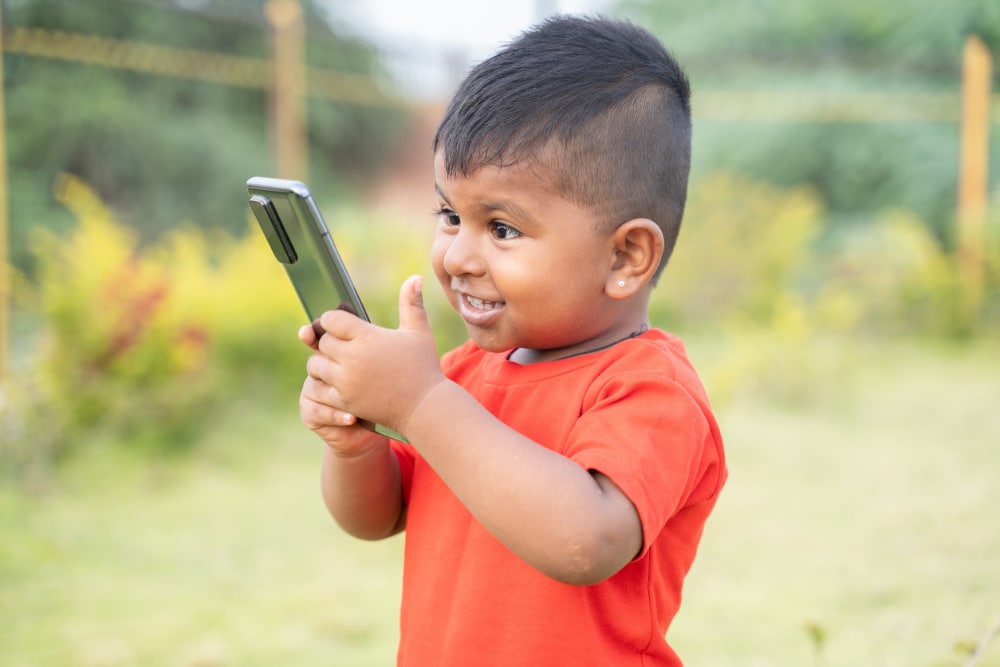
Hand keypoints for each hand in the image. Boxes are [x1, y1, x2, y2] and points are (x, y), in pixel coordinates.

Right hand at [299, 323, 383, 453]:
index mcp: (331, 354)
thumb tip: (396, 305)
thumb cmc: (377, 391)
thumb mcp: (378, 366)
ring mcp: (312, 392)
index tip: (311, 333)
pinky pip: (317, 412)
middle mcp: (318, 371)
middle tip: (346, 377)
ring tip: (355, 406)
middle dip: (330, 370)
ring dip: (336, 398)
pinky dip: (335, 415)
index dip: (312, 334)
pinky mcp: (311, 414)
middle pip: (315, 364)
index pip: (317, 339)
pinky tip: (351, 418)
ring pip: (315, 389)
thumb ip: (375, 343)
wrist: (372, 424)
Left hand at [307, 275, 444, 435]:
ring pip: (315, 365)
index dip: (334, 320)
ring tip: (339, 363)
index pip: (331, 320)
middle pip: (322, 342)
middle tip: (343, 344)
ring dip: (324, 363)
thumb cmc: (423, 367)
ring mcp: (346, 381)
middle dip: (330, 342)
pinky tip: (341, 381)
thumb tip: (415, 277)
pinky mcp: (343, 401)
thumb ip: (411, 304)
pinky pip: (320, 388)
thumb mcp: (419, 332)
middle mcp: (352, 358)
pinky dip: (327, 384)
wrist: (424, 408)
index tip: (342, 325)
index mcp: (367, 337)